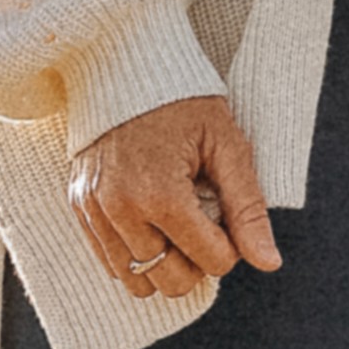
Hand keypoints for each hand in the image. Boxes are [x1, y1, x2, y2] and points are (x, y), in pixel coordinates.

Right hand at [70, 92, 277, 300]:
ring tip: (175, 223)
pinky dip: (135, 254)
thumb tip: (269, 263)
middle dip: (197, 260)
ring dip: (164, 263)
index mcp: (161, 194)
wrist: (124, 67)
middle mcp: (120, 209)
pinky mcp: (79, 208)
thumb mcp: (227, 146)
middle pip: (172, 281)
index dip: (230, 247)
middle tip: (202, 221)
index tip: (226, 216)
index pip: (211, 262)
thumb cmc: (184, 103)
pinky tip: (151, 222)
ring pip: (136, 280)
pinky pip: (110, 262)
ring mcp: (93, 211)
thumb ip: (248, 208)